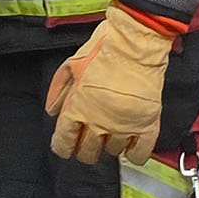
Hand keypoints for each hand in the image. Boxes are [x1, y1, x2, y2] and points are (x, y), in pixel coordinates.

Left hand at [45, 4, 174, 163]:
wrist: (136, 43)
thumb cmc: (104, 49)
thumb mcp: (72, 65)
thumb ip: (58, 90)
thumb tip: (52, 111)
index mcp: (77, 109)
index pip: (64, 143)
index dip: (63, 146)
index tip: (67, 145)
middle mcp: (98, 123)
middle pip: (87, 153)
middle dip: (85, 149)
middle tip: (90, 139)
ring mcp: (123, 126)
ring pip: (112, 153)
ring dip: (109, 145)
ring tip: (112, 132)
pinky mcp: (146, 125)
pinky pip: (139, 154)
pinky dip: (133, 154)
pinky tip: (130, 145)